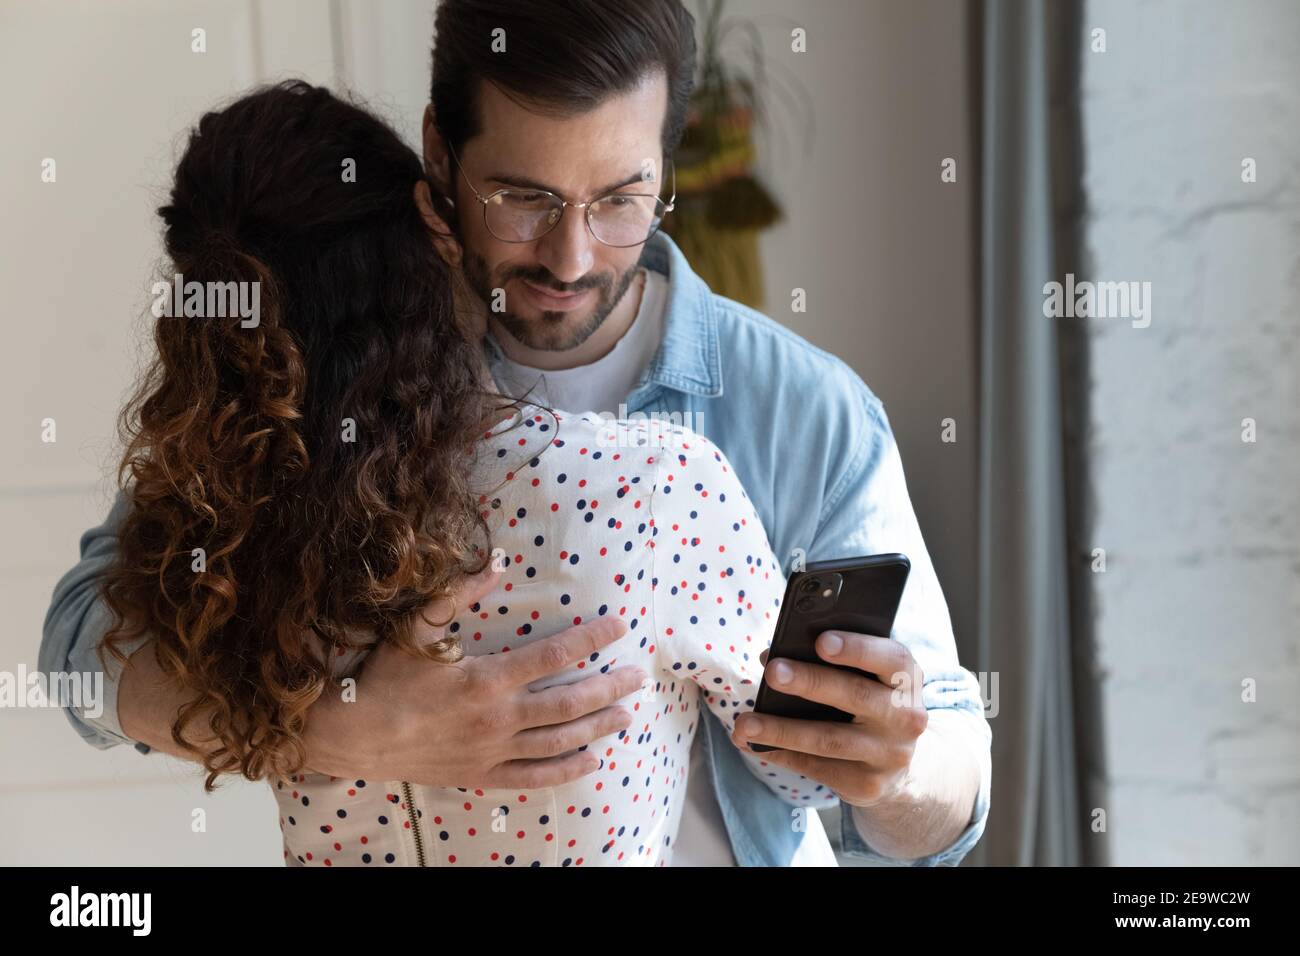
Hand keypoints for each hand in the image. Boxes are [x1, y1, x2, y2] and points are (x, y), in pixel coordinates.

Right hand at [306, 564, 646, 787]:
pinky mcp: (482, 774)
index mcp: (487, 679)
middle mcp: (498, 718)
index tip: (619, 625)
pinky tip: (591, 760)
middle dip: (609, 687)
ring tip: (626, 714)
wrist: (352, 735)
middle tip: (637, 676)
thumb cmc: (384, 677)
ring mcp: (492, 751)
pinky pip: (534, 776)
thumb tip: (497, 562)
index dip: (592, 638)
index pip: (555, 655)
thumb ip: (458, 594)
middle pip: (569, 702)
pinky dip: (566, 770)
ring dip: (598, 726)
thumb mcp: (416, 627)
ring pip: (559, 740)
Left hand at [730, 631, 927, 808]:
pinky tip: (752, 744)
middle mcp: (906, 717)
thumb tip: (771, 657)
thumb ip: (833, 662)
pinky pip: (815, 767)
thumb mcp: (869, 678)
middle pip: (856, 696)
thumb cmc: (870, 703)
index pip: (892, 659)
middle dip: (810, 682)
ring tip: (744, 723)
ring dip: (781, 730)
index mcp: (906, 679)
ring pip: (829, 740)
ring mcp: (888, 755)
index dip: (857, 648)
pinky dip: (780, 753)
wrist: (900, 766)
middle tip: (773, 672)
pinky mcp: (866, 785)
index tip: (821, 641)